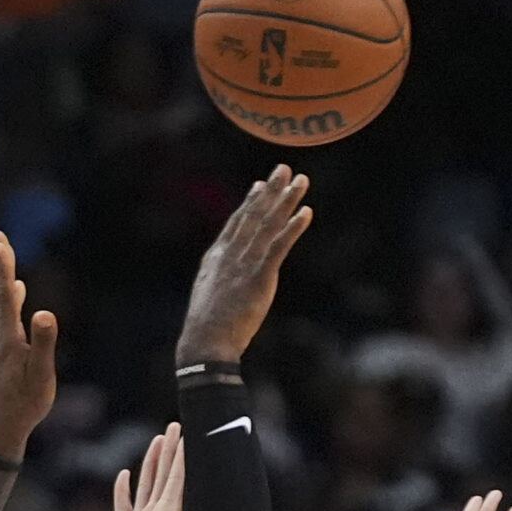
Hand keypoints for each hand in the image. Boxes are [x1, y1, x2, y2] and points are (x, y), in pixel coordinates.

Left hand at [0, 231, 57, 455]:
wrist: (4, 428)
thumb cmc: (26, 405)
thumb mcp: (41, 376)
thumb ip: (44, 344)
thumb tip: (45, 313)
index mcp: (9, 339)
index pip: (5, 297)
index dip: (3, 268)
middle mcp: (0, 337)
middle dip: (0, 263)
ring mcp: (1, 343)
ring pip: (0, 303)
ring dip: (3, 276)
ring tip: (4, 254)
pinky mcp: (5, 351)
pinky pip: (6, 315)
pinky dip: (9, 297)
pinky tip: (16, 292)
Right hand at [109, 423, 184, 510]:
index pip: (179, 480)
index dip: (184, 456)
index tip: (190, 433)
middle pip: (164, 476)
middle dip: (171, 451)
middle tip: (176, 426)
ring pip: (147, 486)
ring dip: (152, 464)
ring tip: (157, 441)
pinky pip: (123, 508)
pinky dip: (124, 491)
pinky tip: (125, 476)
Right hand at [175, 165, 312, 366]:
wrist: (205, 342)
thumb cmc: (207, 326)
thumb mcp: (208, 295)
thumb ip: (219, 278)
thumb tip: (225, 276)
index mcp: (217, 258)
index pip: (237, 223)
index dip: (250, 202)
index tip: (260, 184)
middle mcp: (231, 254)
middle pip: (254, 215)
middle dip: (270, 190)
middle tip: (283, 168)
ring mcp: (244, 264)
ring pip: (268, 224)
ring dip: (286, 201)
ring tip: (300, 181)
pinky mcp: (259, 277)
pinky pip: (279, 246)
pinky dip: (293, 227)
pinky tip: (306, 212)